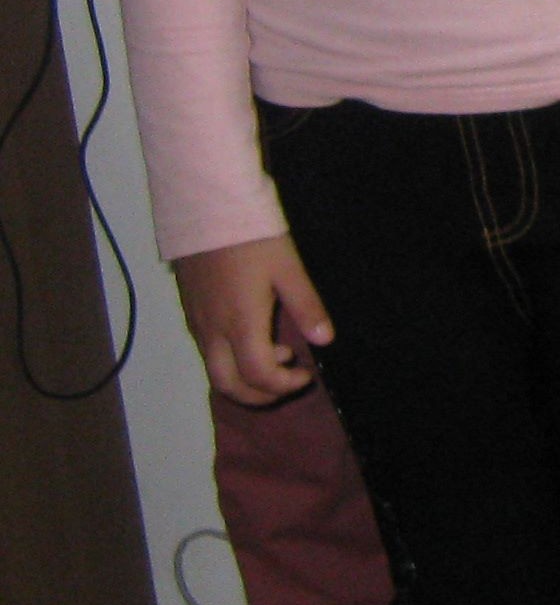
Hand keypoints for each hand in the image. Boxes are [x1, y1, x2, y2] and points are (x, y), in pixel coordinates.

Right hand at [175, 236, 330, 404]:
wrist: (205, 209)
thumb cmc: (252, 236)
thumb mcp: (288, 268)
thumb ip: (306, 306)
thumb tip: (325, 340)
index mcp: (240, 324)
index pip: (258, 376)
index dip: (284, 385)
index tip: (306, 375)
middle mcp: (211, 331)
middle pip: (227, 386)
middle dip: (259, 395)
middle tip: (288, 380)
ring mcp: (196, 323)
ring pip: (213, 370)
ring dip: (244, 376)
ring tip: (277, 352)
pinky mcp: (189, 311)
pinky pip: (206, 350)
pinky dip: (230, 359)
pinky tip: (253, 335)